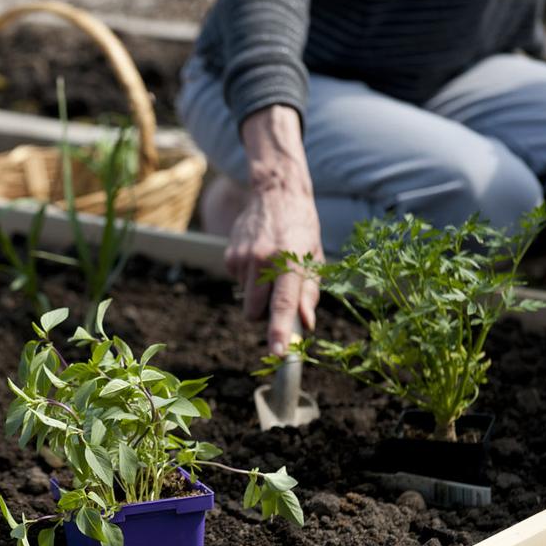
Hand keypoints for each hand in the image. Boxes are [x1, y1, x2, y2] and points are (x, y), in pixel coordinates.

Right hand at [227, 105, 322, 354]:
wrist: (276, 192)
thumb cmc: (302, 228)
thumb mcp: (315, 258)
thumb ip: (310, 294)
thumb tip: (305, 325)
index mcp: (290, 261)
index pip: (283, 304)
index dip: (280, 331)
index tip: (278, 354)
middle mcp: (263, 260)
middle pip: (254, 312)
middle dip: (264, 315)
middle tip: (279, 296)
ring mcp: (243, 258)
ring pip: (246, 299)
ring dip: (257, 294)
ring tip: (270, 269)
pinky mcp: (229, 256)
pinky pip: (238, 283)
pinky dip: (248, 279)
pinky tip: (258, 258)